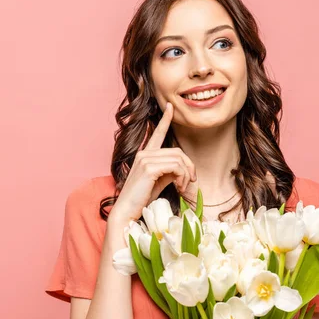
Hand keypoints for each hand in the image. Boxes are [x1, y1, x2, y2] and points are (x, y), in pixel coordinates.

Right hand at [110, 102, 196, 222]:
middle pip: (178, 152)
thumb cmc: (141, 199)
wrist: (127, 211)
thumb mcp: (158, 182)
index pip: (157, 133)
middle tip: (191, 183)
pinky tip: (179, 188)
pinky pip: (176, 167)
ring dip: (186, 175)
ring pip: (179, 159)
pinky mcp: (149, 168)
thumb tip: (184, 170)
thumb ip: (169, 171)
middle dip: (189, 167)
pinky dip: (182, 178)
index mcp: (144, 155)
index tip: (170, 107)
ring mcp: (145, 159)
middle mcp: (144, 153)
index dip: (165, 119)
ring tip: (184, 188)